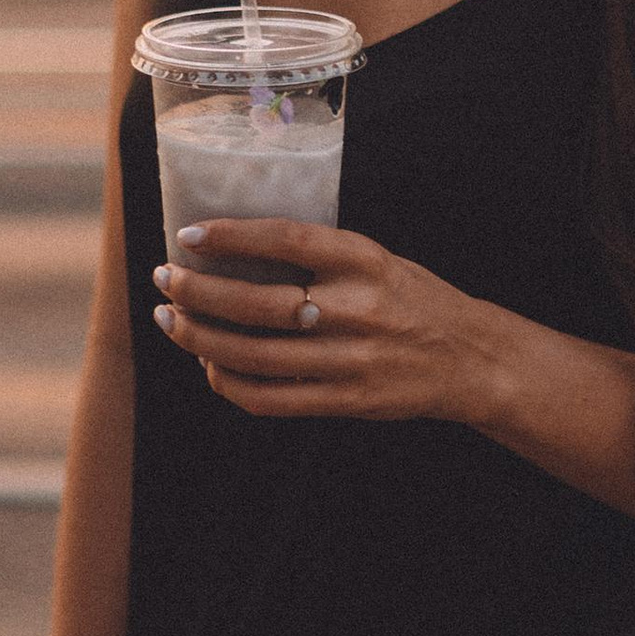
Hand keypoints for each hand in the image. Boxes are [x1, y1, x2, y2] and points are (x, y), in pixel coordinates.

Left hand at [153, 217, 503, 423]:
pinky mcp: (348, 401)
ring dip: (203, 339)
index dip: (233, 237)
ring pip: (257, 356)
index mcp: (366, 261)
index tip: (189, 234)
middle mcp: (359, 309)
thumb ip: (321, 257)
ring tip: (172, 322)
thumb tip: (238, 248)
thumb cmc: (413, 299)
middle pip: (261, 304)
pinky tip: (210, 366)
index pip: (289, 242)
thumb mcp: (378, 259)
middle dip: (200, 293)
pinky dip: (231, 384)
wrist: (470, 359)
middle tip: (165, 279)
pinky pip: (274, 398)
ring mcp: (352, 360)